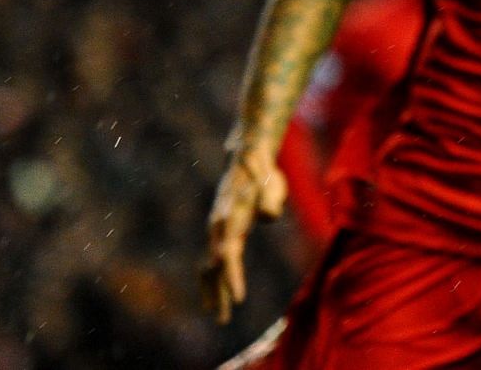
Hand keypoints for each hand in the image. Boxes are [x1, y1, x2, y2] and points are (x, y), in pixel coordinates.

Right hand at [201, 147, 288, 323]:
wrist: (247, 161)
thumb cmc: (264, 175)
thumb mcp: (273, 183)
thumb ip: (271, 201)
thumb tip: (266, 217)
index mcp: (229, 217)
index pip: (229, 254)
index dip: (232, 276)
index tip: (239, 298)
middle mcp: (217, 227)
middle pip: (215, 266)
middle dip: (218, 294)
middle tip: (224, 320)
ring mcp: (215, 231)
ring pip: (208, 268)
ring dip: (212, 293)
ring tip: (220, 318)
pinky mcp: (218, 234)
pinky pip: (210, 262)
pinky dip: (210, 282)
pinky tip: (214, 300)